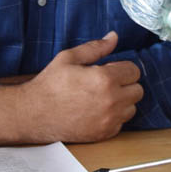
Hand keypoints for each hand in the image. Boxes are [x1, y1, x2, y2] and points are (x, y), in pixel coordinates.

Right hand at [0, 31, 144, 144]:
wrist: (33, 114)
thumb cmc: (50, 85)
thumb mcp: (69, 58)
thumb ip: (96, 47)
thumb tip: (114, 37)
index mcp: (105, 79)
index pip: (134, 71)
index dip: (122, 68)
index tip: (110, 70)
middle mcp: (111, 101)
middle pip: (138, 90)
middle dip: (125, 84)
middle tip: (106, 83)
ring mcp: (108, 120)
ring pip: (132, 108)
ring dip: (122, 101)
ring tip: (102, 97)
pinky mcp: (103, 134)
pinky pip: (121, 123)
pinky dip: (114, 117)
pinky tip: (97, 111)